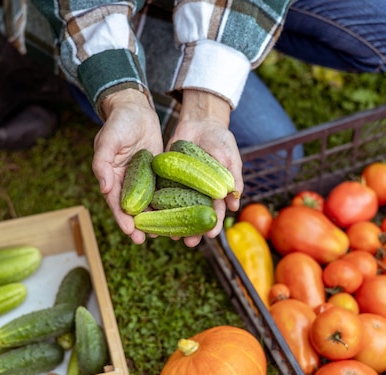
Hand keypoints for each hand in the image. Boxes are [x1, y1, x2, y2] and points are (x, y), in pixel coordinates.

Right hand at [92, 89, 162, 244]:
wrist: (136, 109)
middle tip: (146, 239)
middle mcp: (127, 183)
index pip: (116, 203)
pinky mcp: (159, 174)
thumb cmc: (118, 123)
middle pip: (134, 209)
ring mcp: (144, 180)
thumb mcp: (107, 140)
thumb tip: (104, 188)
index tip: (130, 232)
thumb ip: (102, 163)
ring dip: (157, 218)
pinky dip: (171, 203)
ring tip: (165, 233)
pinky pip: (165, 191)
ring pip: (150, 204)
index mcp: (112, 178)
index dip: (122, 219)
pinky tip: (181, 213)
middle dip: (139, 225)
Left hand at [170, 90, 242, 246]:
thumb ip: (233, 179)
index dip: (213, 223)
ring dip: (172, 223)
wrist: (200, 122)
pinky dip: (156, 205)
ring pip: (175, 209)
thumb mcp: (230, 157)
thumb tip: (234, 204)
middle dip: (191, 230)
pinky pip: (160, 194)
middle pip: (193, 215)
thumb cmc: (220, 140)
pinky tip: (151, 216)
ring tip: (169, 235)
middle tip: (188, 242)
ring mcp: (180, 187)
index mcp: (214, 193)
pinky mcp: (165, 178)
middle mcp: (196, 194)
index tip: (211, 234)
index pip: (214, 212)